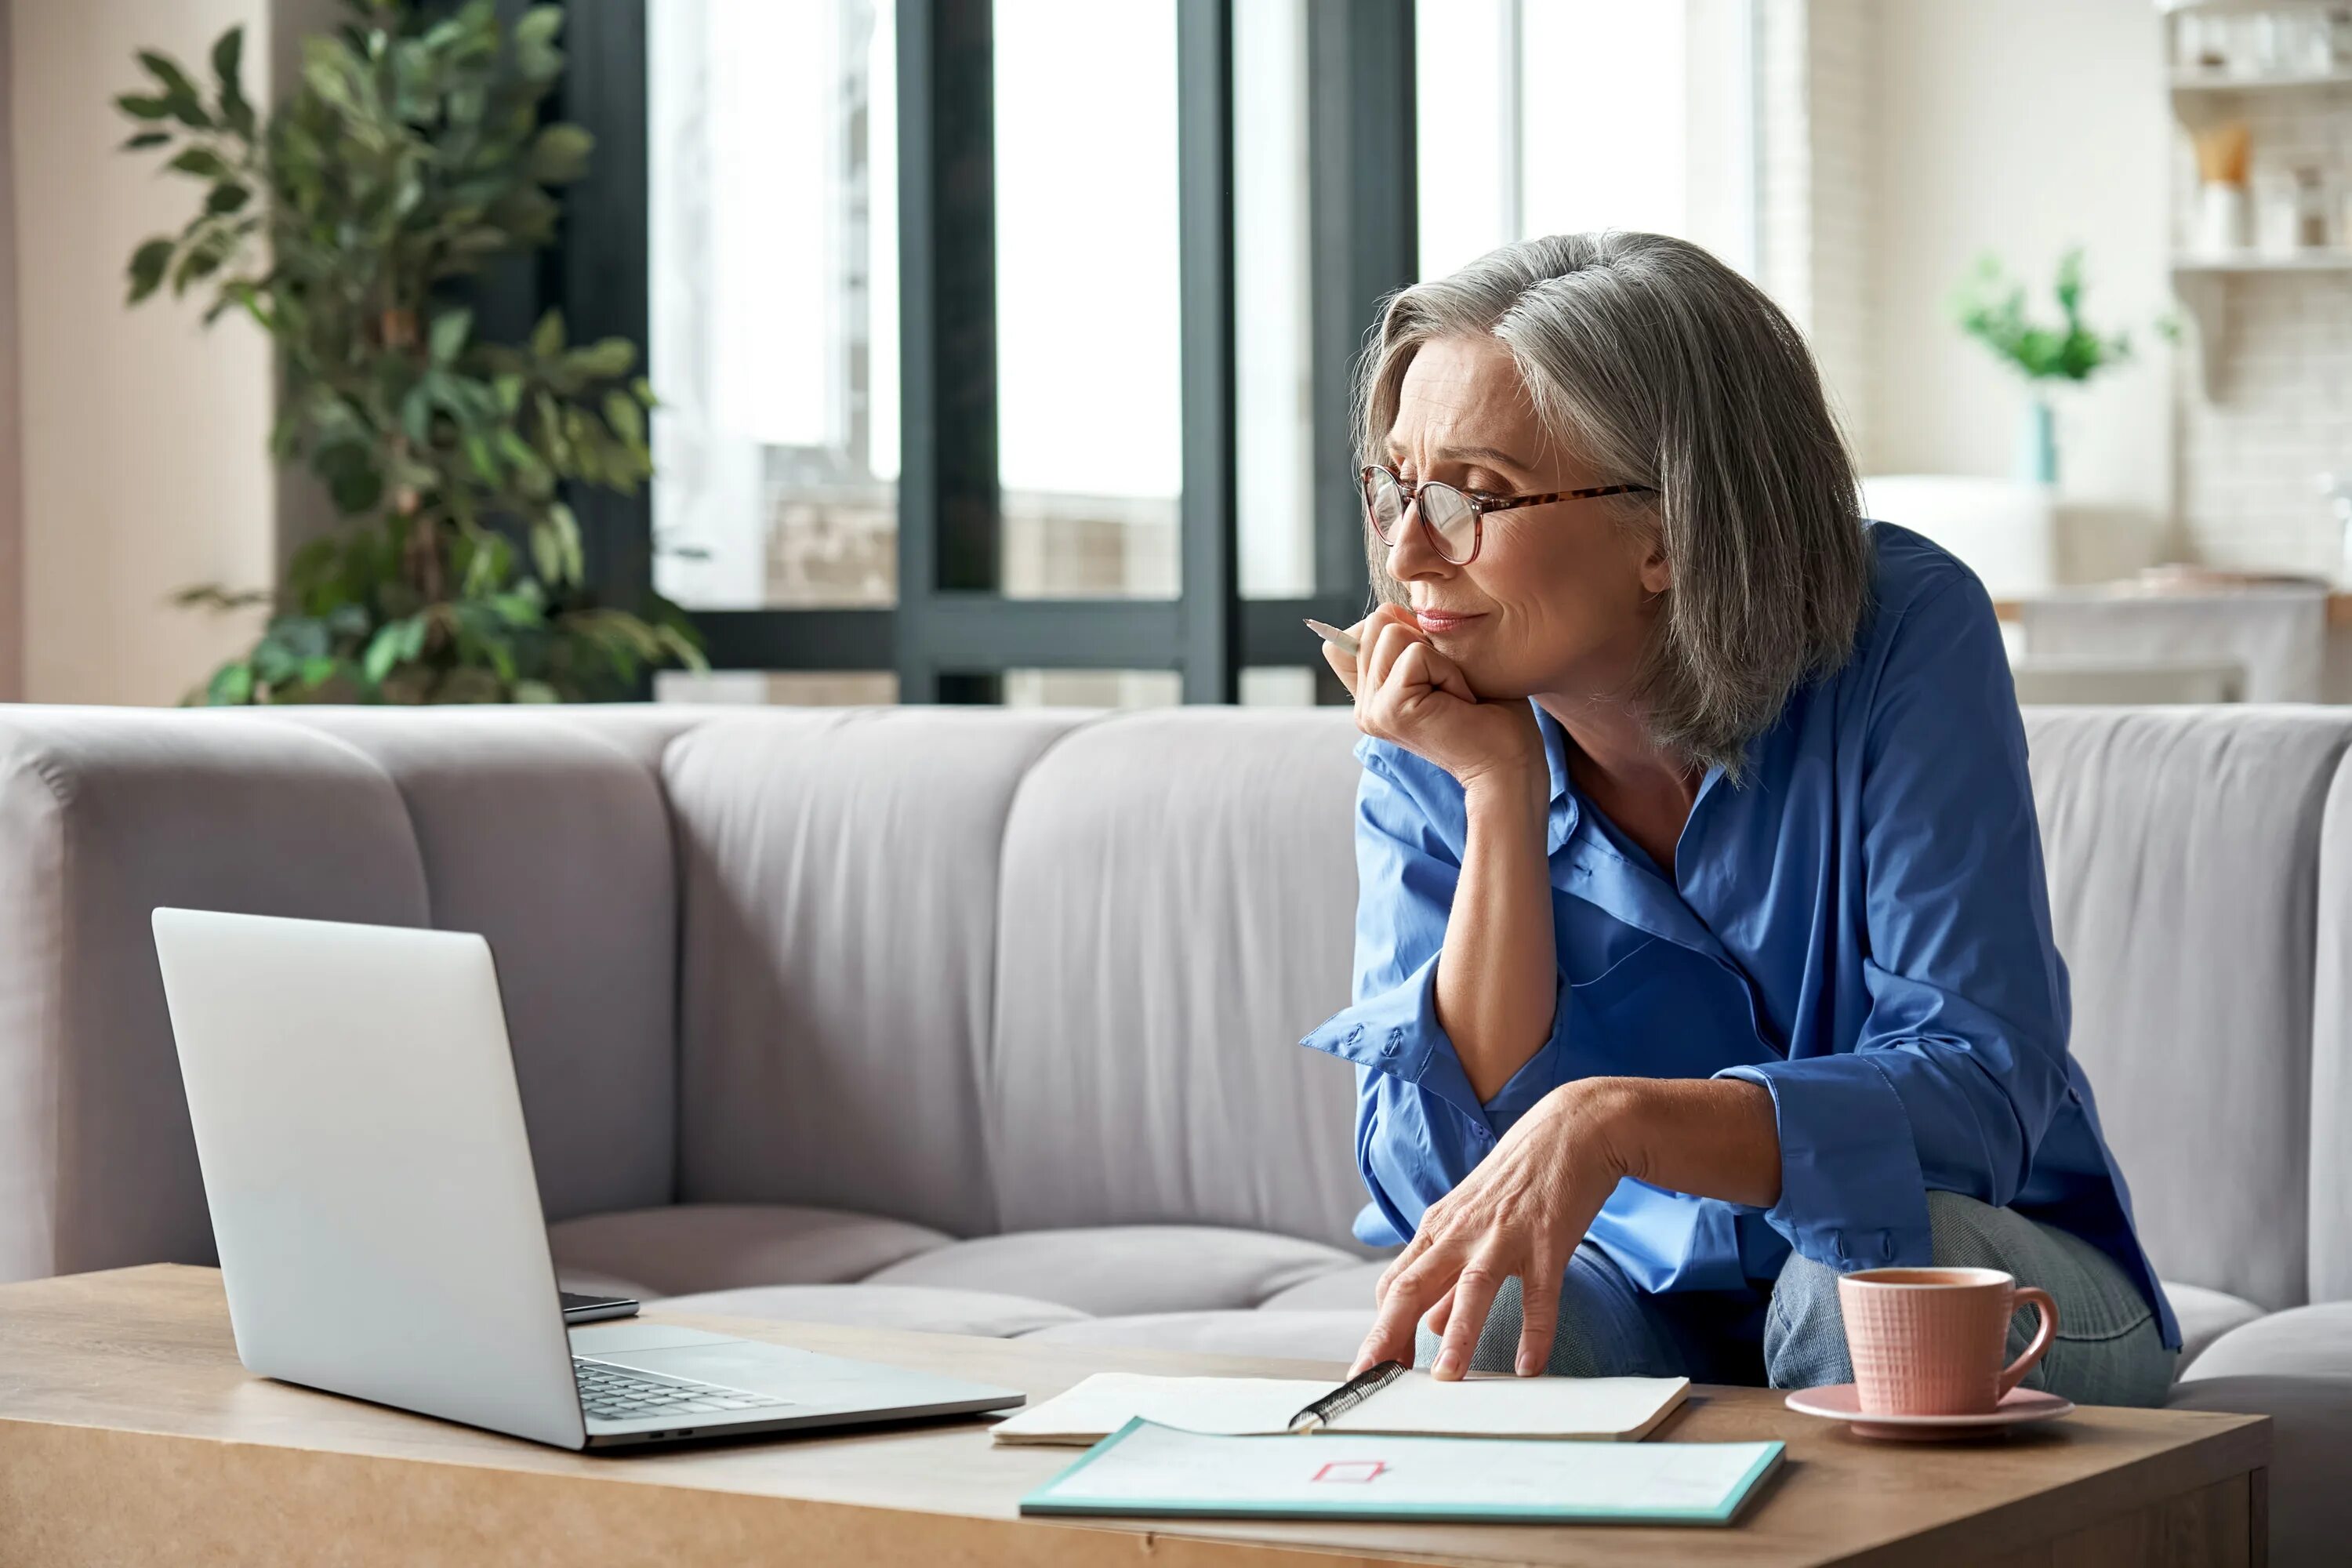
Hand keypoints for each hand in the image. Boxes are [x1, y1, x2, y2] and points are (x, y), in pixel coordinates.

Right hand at [1322, 605, 1540, 794]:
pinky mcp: (1390, 710)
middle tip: (1449, 684)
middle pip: (1375, 623)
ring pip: (1391, 631)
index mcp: (1371, 698)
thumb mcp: (1442, 667)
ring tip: (1454, 693)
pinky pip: (1416, 653)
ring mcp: (1372, 711)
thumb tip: (1391, 611)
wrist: (1509, 765)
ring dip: (1438, 656)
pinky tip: (1460, 702)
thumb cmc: (1490, 715)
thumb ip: (1406, 643)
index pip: (1351, 635)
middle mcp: (1364, 706)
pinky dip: (1449, 670)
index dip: (1396, 631)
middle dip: (1423, 640)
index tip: (1433, 670)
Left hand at [1351, 1080, 1634, 1379]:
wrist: (1571, 1129)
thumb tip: (1427, 1324)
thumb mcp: (1471, 1222)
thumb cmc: (1517, 1178)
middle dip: (1389, 1336)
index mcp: (1438, 1229)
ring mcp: (1504, 1235)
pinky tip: (1529, 1366)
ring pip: (1471, 1288)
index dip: (1380, 1329)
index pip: (1395, 1285)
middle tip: (1373, 1378)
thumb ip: (1447, 1275)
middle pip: (1412, 1286)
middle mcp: (1462, 1232)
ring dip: (1457, 1335)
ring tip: (1447, 1378)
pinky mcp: (1548, 1239)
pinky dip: (1536, 1331)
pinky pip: (1540, 1293)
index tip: (1373, 1369)